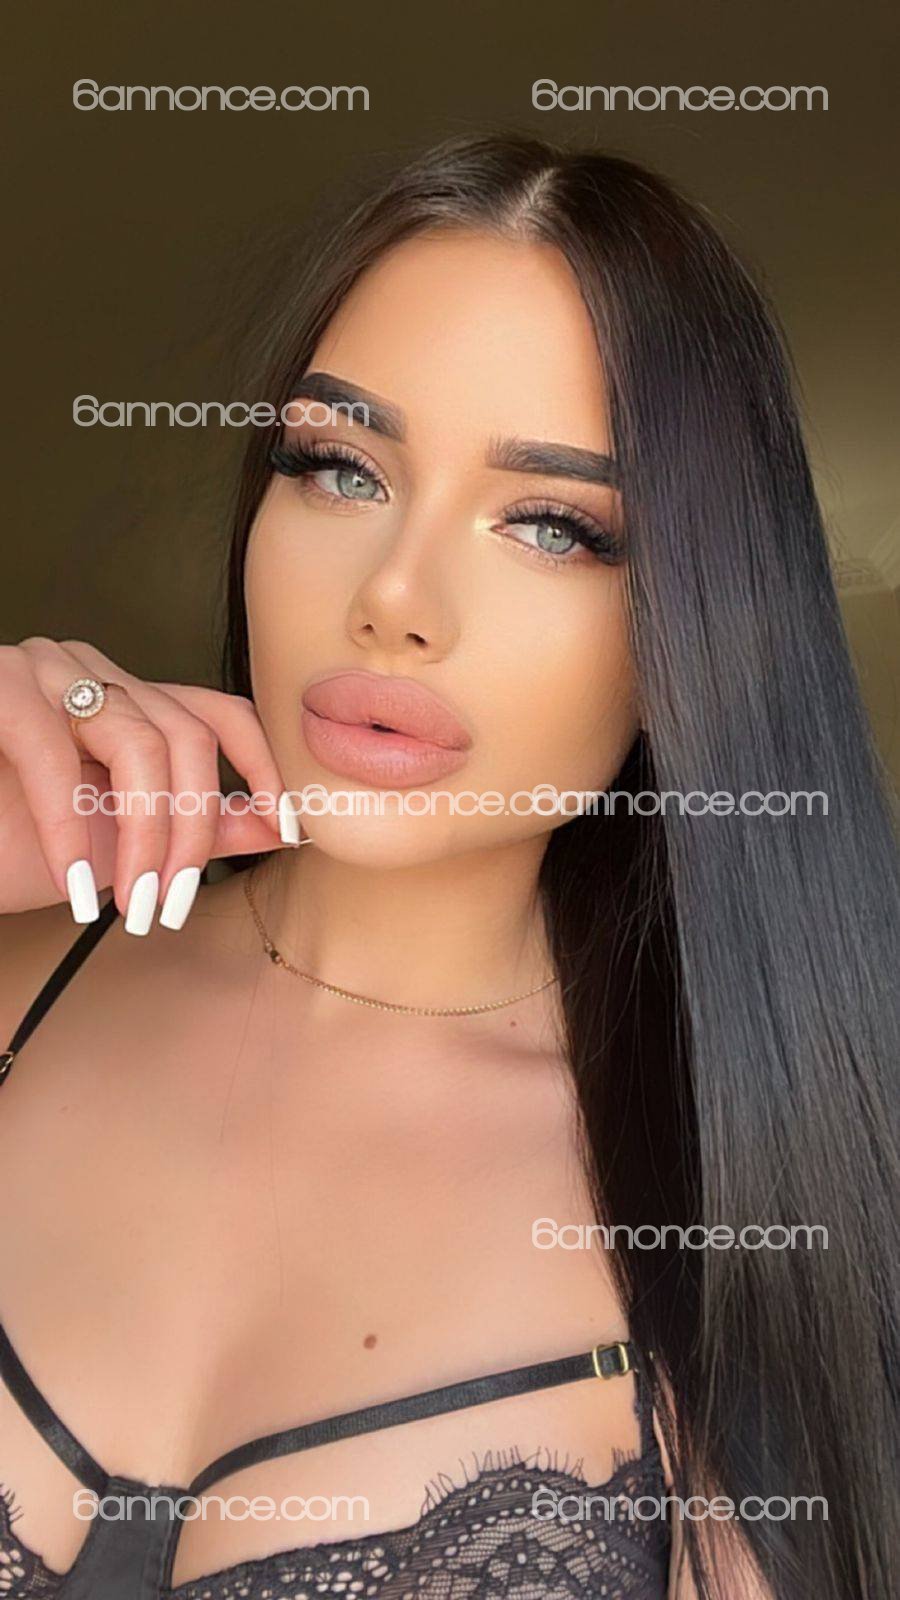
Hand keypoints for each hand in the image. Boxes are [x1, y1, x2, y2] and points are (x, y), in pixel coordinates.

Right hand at [0, 637, 292, 930]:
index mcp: (123, 698)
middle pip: (189, 734)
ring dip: (145, 838)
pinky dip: (71, 830)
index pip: (221, 712)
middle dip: (192, 833)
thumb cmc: (7, 844)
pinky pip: (54, 754)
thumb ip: (195, 827)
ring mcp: (38, 669)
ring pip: (140, 742)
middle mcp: (88, 670)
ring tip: (133, 904)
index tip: (291, 830)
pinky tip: (79, 890)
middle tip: (171, 906)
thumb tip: (281, 825)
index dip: (265, 767)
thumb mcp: (114, 843)